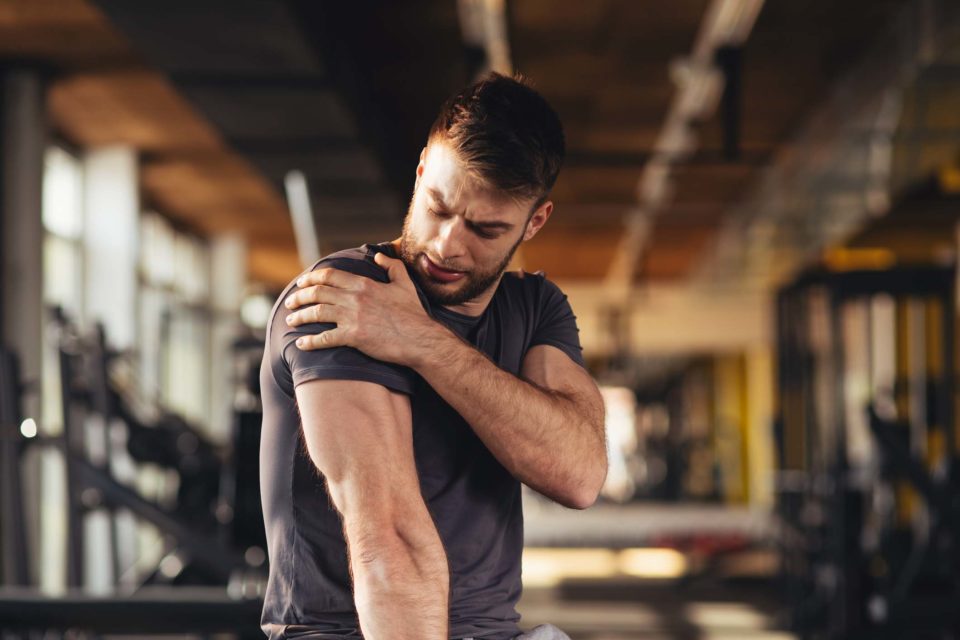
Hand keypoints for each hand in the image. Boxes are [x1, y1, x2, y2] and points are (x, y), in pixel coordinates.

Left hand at [283, 252, 442, 366]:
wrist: (420, 339)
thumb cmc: (413, 314)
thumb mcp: (404, 284)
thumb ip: (391, 266)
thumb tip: (378, 256)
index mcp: (364, 284)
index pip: (329, 276)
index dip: (311, 278)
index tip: (301, 282)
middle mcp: (355, 298)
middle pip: (317, 293)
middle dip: (299, 296)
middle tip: (290, 302)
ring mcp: (353, 318)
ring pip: (316, 313)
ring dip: (299, 316)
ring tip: (290, 320)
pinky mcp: (354, 337)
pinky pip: (325, 338)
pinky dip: (310, 342)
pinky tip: (301, 344)